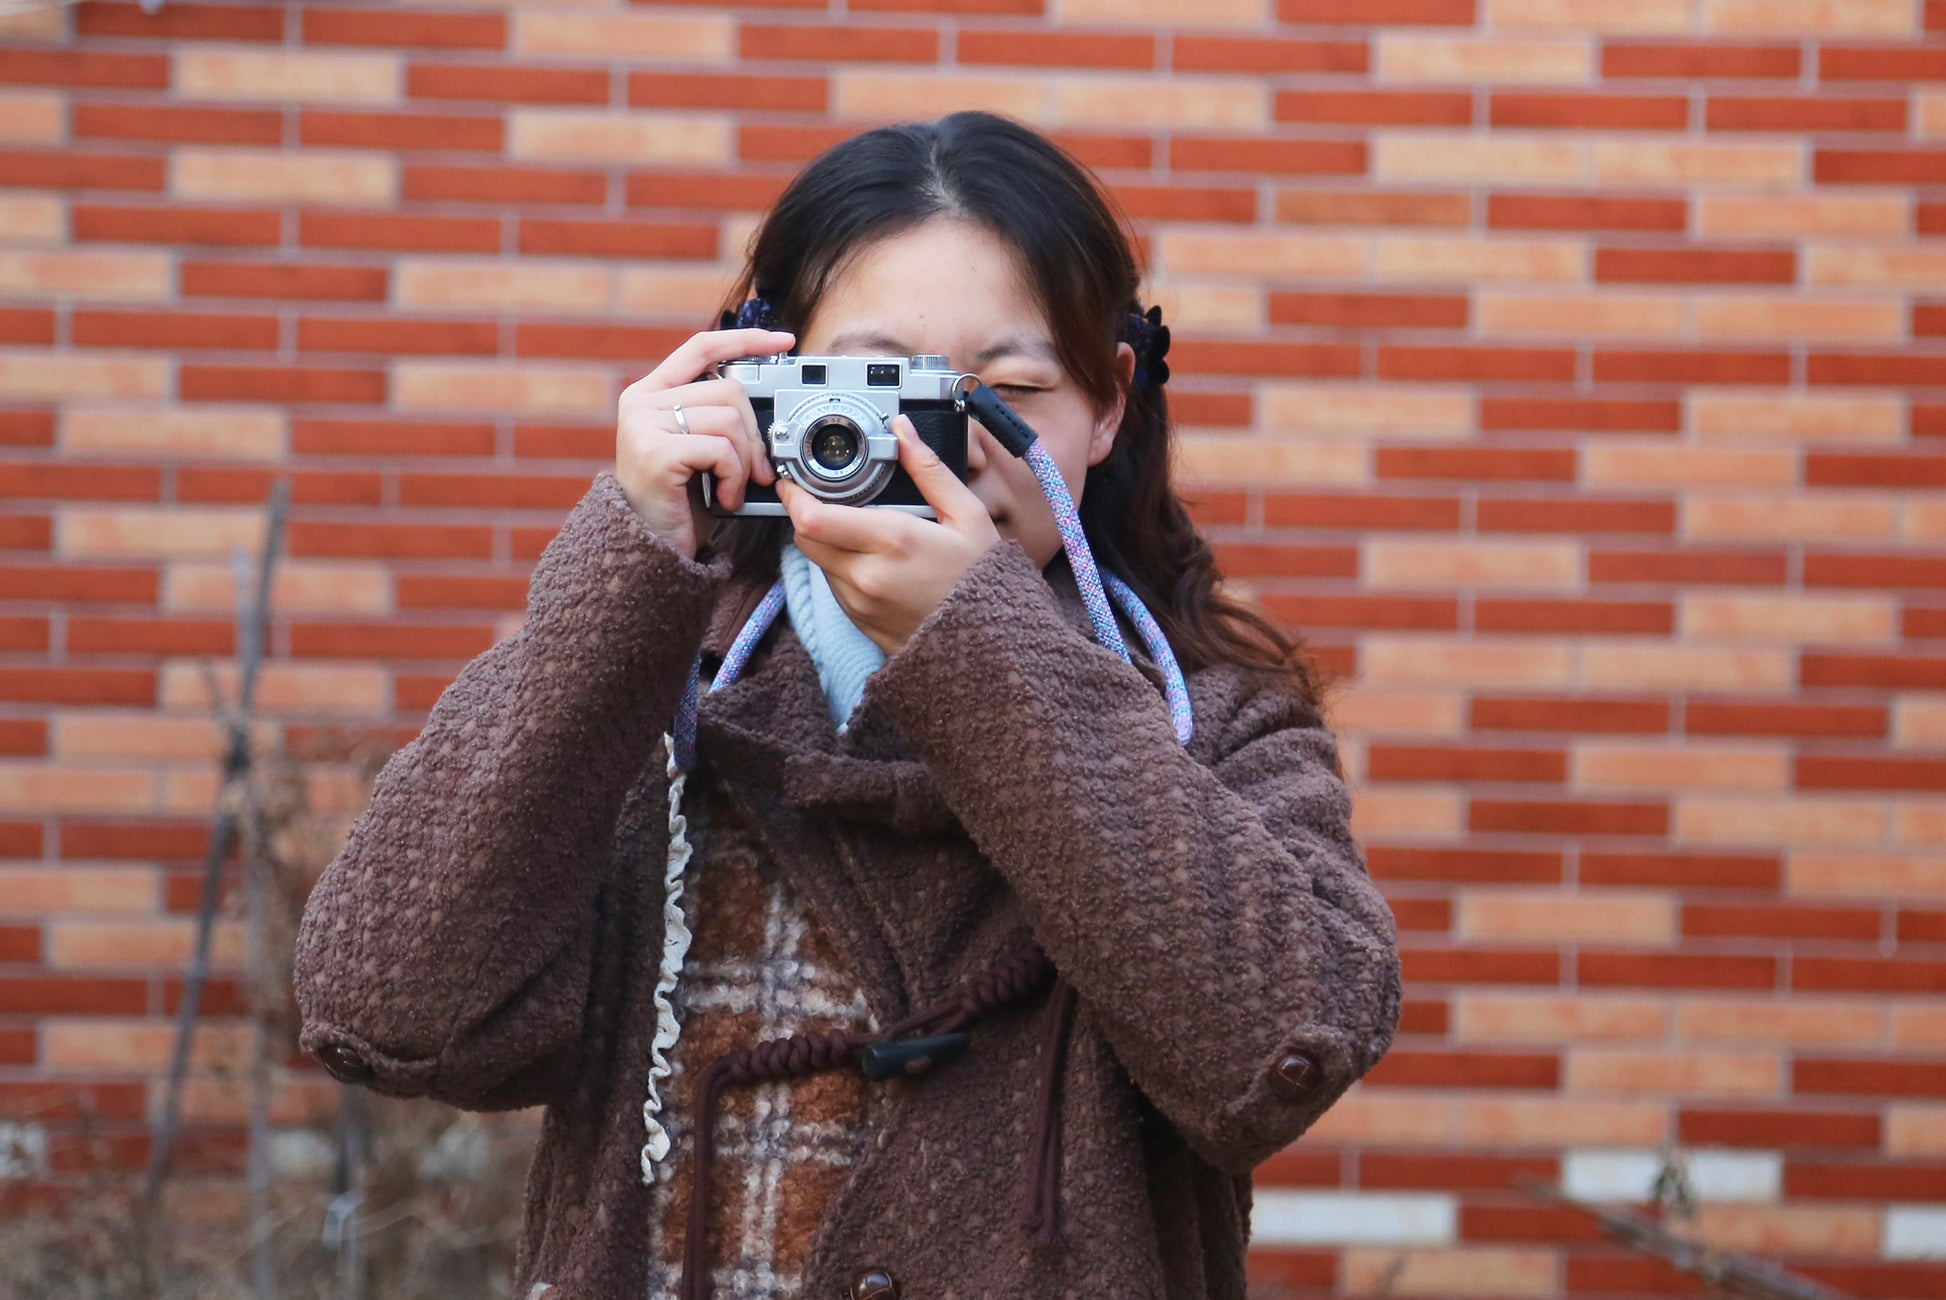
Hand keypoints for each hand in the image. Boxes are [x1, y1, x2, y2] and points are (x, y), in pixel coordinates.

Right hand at [614, 327, 794, 559]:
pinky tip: (724, 499)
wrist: (649, 549)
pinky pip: (721, 450)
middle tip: (756, 470)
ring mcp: (644, 425)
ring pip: (728, 419)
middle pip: (727, 389)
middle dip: (753, 434)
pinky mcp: (656, 453)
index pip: (701, 348)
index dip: (744, 339)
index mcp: (650, 393)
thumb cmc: (679, 502)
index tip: (784, 341)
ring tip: (733, 488)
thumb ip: (716, 416)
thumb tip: (767, 403)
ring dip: (744, 461)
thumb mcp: (697, 449)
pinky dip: (734, 478)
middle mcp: (641, 402)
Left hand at [781, 416, 1001, 654]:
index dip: (794, 496)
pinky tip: (876, 563)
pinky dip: (843, 568)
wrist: (991, 643)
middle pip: (806, 538)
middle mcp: (867, 576)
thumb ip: (929, 470)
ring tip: (863, 533)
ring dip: (828, 542)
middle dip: (807, 514)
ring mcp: (860, 603)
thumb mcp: (967, 516)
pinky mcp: (859, 622)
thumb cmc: (983, 579)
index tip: (794, 480)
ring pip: (819, 562)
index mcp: (892, 541)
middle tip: (824, 498)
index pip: (813, 518)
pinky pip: (835, 587)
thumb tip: (903, 430)